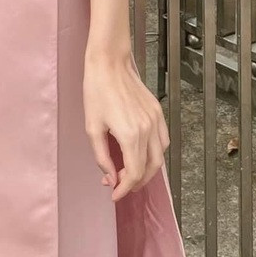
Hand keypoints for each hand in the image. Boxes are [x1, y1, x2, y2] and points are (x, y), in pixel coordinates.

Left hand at [83, 50, 169, 200]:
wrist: (109, 62)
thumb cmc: (97, 91)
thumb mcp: (92, 128)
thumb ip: (102, 157)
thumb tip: (110, 177)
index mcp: (130, 135)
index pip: (134, 174)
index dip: (124, 188)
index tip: (114, 193)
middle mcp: (147, 130)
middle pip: (149, 169)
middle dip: (135, 182)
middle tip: (119, 184)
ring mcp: (155, 120)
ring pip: (160, 156)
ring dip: (147, 170)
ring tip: (130, 171)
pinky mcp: (158, 111)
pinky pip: (163, 140)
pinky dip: (156, 153)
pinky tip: (141, 153)